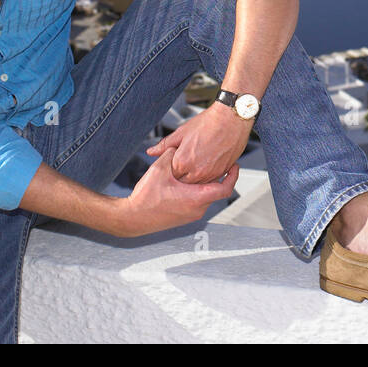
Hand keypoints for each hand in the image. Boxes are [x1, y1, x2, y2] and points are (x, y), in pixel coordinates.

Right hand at [110, 150, 238, 237]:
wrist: (132, 219)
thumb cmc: (146, 199)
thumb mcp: (159, 169)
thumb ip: (171, 154)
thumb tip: (177, 146)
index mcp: (197, 198)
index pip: (225, 188)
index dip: (233, 176)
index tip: (235, 165)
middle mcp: (197, 210)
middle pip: (216, 191)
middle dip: (218, 176)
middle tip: (218, 162)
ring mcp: (190, 215)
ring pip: (206, 197)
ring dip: (206, 184)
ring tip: (201, 170)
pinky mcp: (183, 217)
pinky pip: (196, 202)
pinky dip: (197, 191)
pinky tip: (186, 181)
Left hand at [146, 101, 251, 184]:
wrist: (231, 118)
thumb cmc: (208, 122)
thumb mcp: (182, 132)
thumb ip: (164, 145)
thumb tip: (151, 151)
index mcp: (182, 162)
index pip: (170, 176)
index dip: (172, 168)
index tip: (175, 161)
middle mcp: (196, 171)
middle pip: (184, 182)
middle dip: (183, 175)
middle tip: (187, 161)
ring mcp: (210, 174)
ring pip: (198, 184)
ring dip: (196, 176)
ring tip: (198, 160)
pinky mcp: (222, 172)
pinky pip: (211, 181)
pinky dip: (208, 175)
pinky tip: (208, 162)